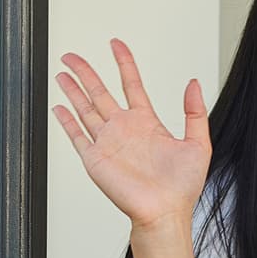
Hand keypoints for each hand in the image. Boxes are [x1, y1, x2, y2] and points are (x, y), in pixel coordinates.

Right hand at [53, 40, 209, 229]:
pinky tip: (59, 107)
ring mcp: (107, 143)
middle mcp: (124, 130)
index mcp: (146, 123)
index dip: (123, 62)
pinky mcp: (95, 159)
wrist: (165, 213)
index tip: (115, 44)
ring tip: (62, 73)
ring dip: (72, 91)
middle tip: (72, 56)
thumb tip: (194, 83)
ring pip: (85, 109)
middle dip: (85, 72)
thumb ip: (194, 112)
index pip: (131, 84)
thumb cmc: (182, 187)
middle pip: (100, 92)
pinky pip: (77, 136)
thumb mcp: (197, 144)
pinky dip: (66, 121)